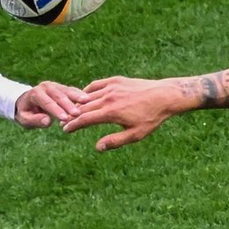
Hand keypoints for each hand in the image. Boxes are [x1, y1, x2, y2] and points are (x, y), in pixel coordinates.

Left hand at [15, 81, 85, 128]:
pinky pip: (72, 91)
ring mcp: (55, 86)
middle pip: (59, 96)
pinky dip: (80, 95)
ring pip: (67, 91)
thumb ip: (35, 120)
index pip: (47, 103)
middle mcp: (46, 87)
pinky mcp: (62, 88)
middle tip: (77, 113)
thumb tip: (48, 121)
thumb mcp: (24, 119)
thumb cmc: (26, 113)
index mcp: (35, 94)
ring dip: (77, 96)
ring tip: (87, 101)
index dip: (56, 110)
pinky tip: (89, 99)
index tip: (65, 118)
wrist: (27, 101)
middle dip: (69, 105)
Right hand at [62, 76, 182, 150]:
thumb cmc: (151, 118)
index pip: (84, 119)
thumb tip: (97, 148)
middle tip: (64, 122)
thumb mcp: (135, 135)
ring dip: (78, 105)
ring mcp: (111, 87)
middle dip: (72, 116)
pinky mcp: (116, 80)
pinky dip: (87, 92)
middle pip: (83, 107)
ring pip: (88, 96)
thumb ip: (114, 141)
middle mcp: (108, 98)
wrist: (164, 96)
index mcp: (110, 113)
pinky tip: (85, 98)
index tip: (65, 130)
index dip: (73, 126)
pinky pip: (96, 85)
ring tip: (72, 112)